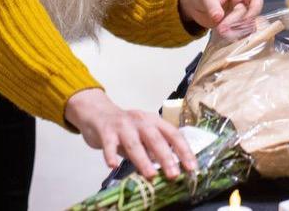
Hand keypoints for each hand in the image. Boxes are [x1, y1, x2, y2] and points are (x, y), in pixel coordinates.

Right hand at [64, 88, 197, 179]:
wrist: (97, 112)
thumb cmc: (124, 128)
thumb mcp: (142, 135)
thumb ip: (153, 150)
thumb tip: (169, 170)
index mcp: (154, 121)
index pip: (173, 134)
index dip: (183, 150)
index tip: (192, 168)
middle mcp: (140, 120)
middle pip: (155, 138)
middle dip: (166, 157)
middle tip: (174, 174)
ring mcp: (122, 125)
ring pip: (134, 143)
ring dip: (143, 160)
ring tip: (150, 175)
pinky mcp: (106, 130)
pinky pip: (109, 143)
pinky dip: (111, 154)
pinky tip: (112, 165)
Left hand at [178, 0, 263, 32]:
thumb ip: (213, 6)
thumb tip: (218, 17)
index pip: (256, 1)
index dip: (253, 12)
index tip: (244, 20)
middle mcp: (244, 2)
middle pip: (249, 17)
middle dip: (236, 24)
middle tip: (221, 29)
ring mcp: (239, 15)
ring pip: (245, 27)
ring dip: (235, 32)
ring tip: (220, 32)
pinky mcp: (232, 26)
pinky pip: (237, 33)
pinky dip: (231, 37)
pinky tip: (223, 38)